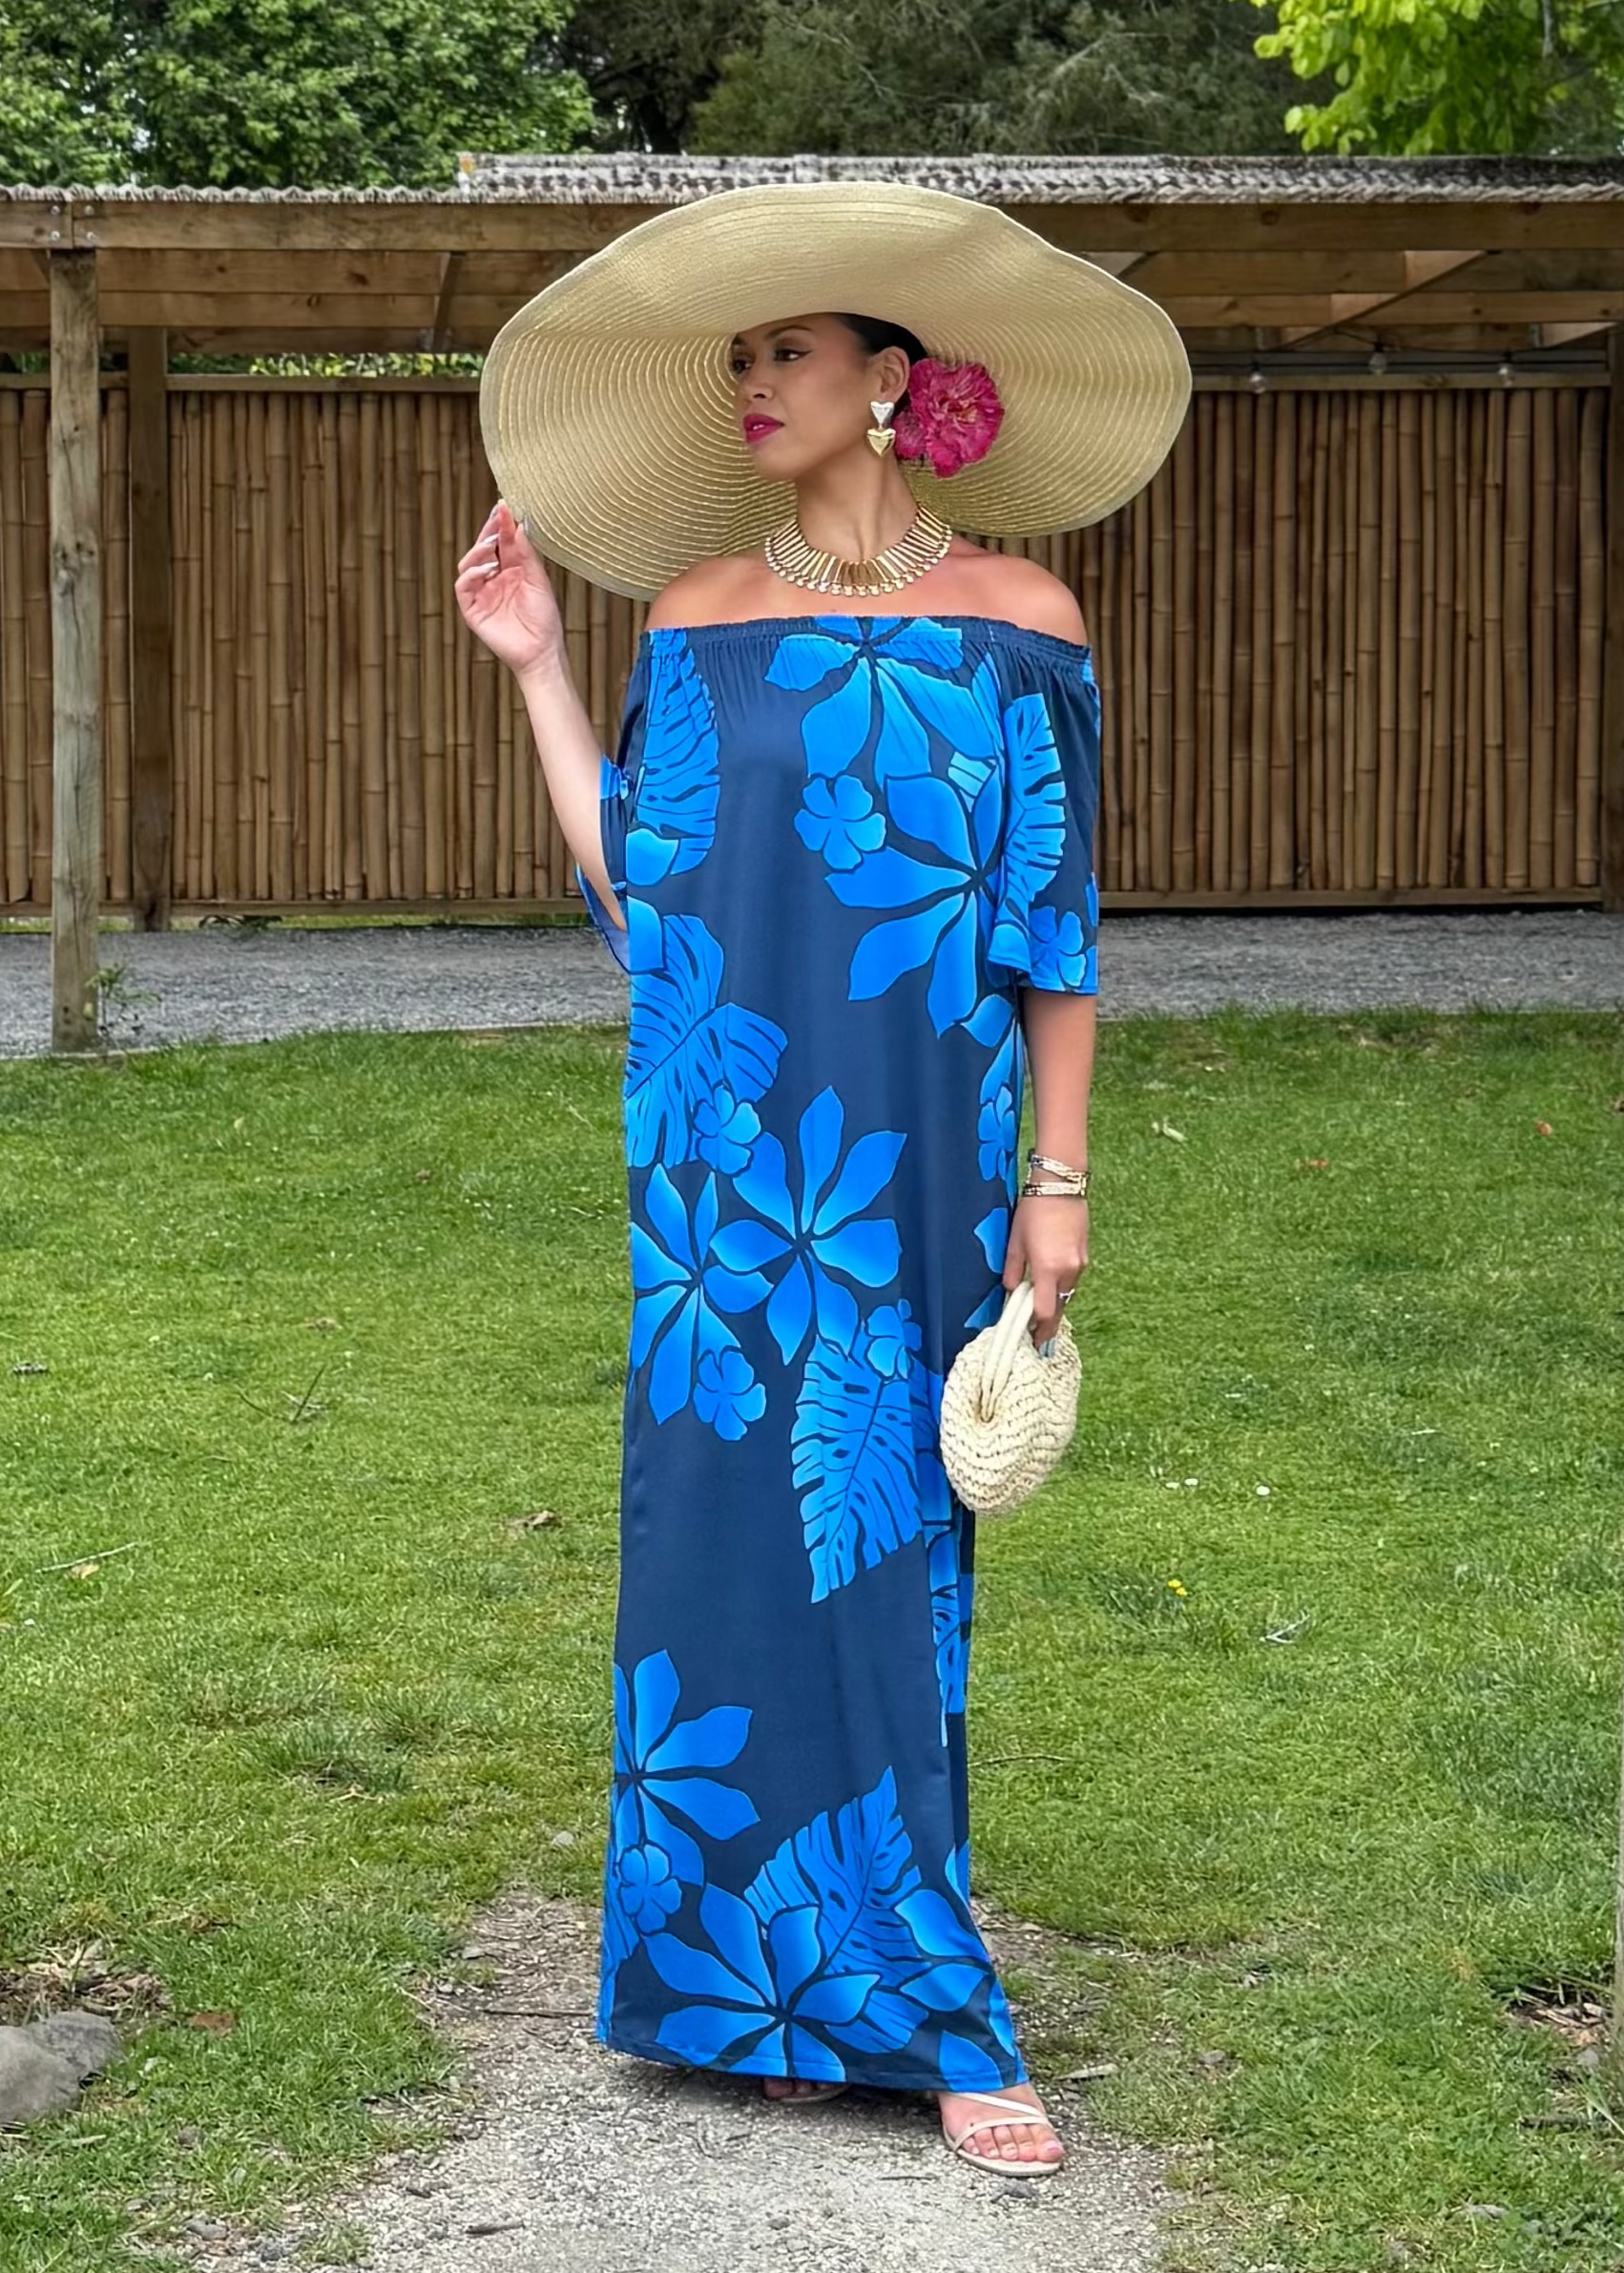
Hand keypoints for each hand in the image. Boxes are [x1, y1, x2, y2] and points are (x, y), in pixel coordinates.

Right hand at [453, 499, 566, 681]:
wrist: (541, 651)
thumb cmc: (544, 619)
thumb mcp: (538, 580)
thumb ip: (526, 554)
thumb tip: (518, 525)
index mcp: (511, 570)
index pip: (501, 542)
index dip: (501, 525)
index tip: (503, 507)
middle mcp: (494, 579)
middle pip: (483, 549)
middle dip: (487, 532)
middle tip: (495, 518)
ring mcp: (481, 593)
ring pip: (468, 564)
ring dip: (478, 552)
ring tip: (492, 547)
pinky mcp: (472, 610)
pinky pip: (463, 586)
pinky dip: (471, 575)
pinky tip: (486, 569)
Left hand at [1003, 1196, 1088, 1346]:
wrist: (1061, 1185)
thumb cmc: (1034, 1210)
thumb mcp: (1015, 1242)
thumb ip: (1012, 1271)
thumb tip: (1011, 1291)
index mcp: (1048, 1269)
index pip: (1045, 1312)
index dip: (1038, 1329)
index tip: (1032, 1339)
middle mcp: (1068, 1270)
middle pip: (1059, 1307)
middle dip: (1048, 1322)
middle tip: (1038, 1335)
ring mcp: (1080, 1263)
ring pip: (1068, 1294)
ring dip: (1056, 1304)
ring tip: (1041, 1311)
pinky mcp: (1085, 1255)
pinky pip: (1073, 1280)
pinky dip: (1062, 1287)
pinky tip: (1051, 1285)